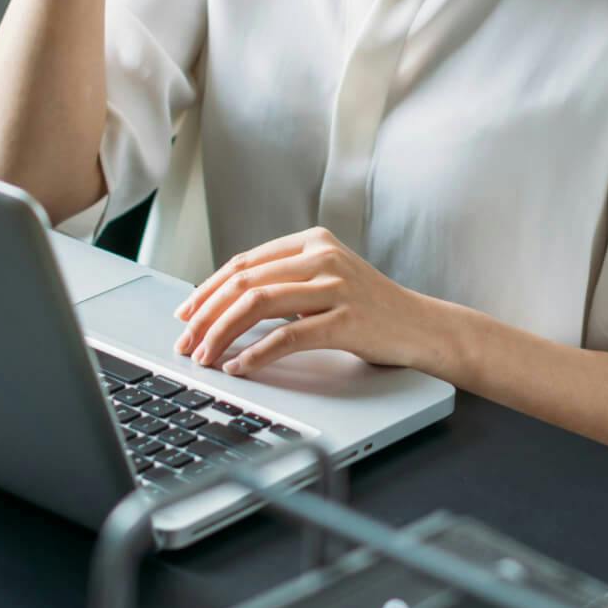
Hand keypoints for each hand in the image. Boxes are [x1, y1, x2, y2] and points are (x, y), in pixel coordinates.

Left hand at [171, 227, 427, 376]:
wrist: (422, 327)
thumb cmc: (369, 308)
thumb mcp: (327, 279)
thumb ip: (286, 279)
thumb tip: (223, 304)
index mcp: (312, 240)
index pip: (244, 262)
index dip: (208, 289)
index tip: (185, 314)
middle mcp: (322, 256)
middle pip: (245, 282)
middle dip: (207, 315)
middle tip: (186, 341)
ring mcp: (336, 286)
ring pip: (259, 304)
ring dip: (222, 333)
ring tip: (205, 356)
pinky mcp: (347, 320)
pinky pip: (288, 336)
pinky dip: (256, 353)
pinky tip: (240, 366)